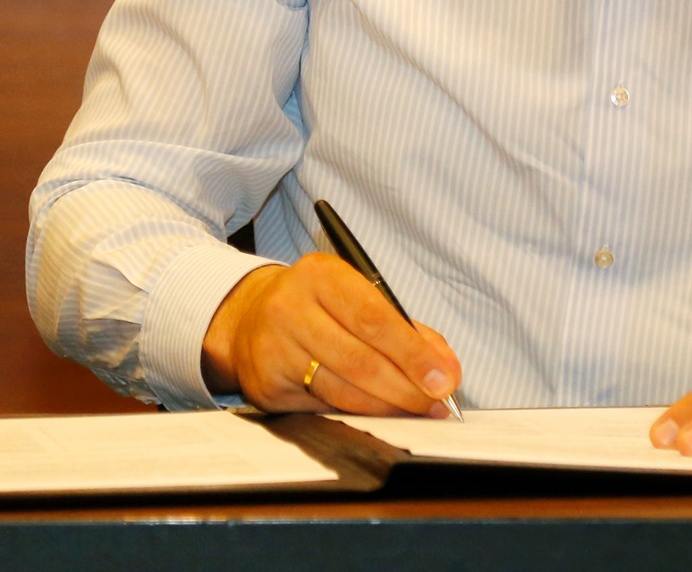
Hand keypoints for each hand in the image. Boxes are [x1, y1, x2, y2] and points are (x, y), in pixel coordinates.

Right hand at [200, 253, 461, 416]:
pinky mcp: (266, 387)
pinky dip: (357, 415)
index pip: (374, 318)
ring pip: (342, 391)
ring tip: (417, 412)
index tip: (444, 378)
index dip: (412, 353)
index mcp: (320, 276)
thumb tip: (444, 369)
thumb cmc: (317, 306)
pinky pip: (323, 407)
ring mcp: (274, 350)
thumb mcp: (356, 297)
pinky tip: (380, 416)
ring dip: (387, 407)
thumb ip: (405, 329)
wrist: (248, 318)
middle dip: (406, 388)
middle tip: (437, 404)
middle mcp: (291, 309)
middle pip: (360, 360)